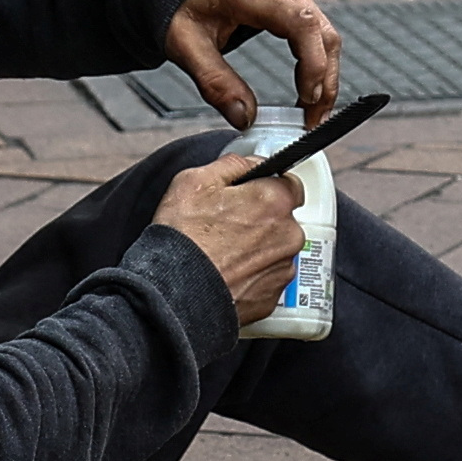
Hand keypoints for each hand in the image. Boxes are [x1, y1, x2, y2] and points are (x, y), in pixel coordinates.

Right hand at [147, 152, 310, 330]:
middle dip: (261, 220)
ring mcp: (283, 269)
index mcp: (275, 201)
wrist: (172, 296)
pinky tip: (227, 274)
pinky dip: (252, 276)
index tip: (247, 197)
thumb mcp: (194, 181)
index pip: (288, 184)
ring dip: (257, 250)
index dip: (264, 188)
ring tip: (223, 255)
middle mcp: (289, 235)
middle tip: (227, 228)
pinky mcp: (273, 298)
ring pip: (276, 250)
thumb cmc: (182, 240)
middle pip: (283, 219)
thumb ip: (232, 164)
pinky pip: (267, 279)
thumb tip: (250, 162)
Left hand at [166, 0, 342, 126]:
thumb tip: (244, 119)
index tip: (307, 100)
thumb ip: (214, 81)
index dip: (313, 63)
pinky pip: (318, 30)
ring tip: (312, 113)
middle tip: (313, 122)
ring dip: (326, 75)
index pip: (301, 23)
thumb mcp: (185, 43)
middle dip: (325, 81)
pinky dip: (319, 61)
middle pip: (323, 33)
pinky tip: (308, 88)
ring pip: (326, 34)